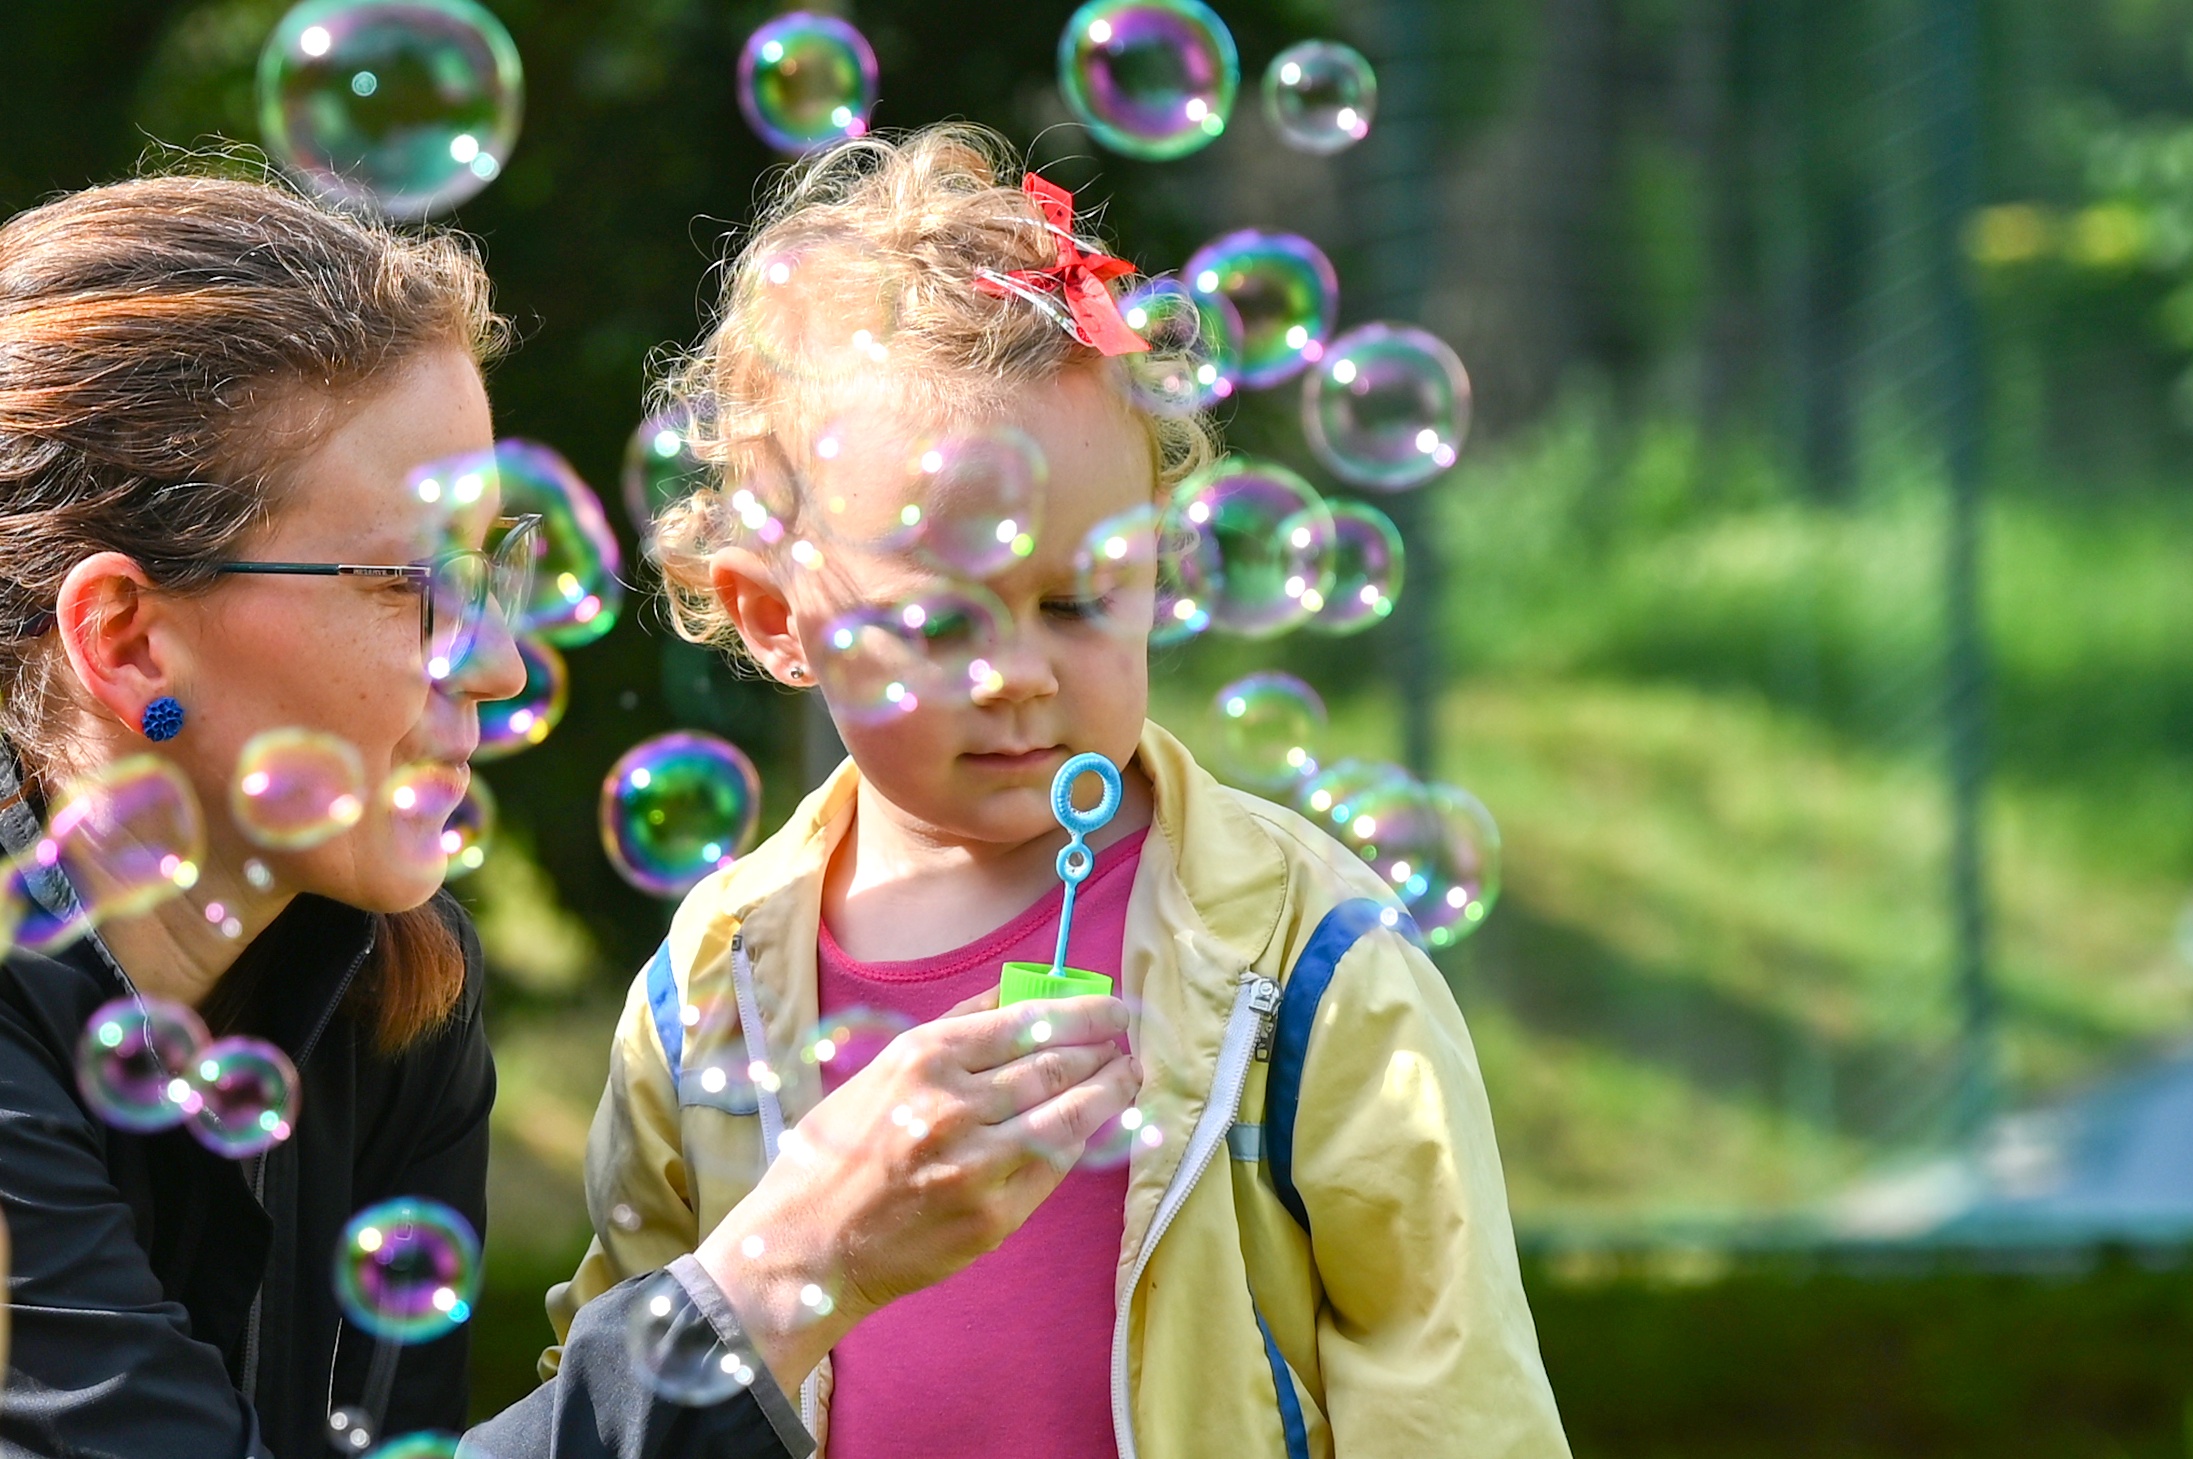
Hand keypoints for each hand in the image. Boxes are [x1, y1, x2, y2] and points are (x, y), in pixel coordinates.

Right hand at [695, 990, 1138, 1389]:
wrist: (810, 1245)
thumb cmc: (837, 1152)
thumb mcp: (881, 1071)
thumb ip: (951, 1031)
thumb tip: (1016, 993)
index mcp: (924, 1059)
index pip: (1027, 1022)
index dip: (1082, 1013)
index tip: (1111, 1008)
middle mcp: (956, 1106)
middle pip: (1055, 1066)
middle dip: (1102, 1050)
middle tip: (1126, 1040)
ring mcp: (979, 1164)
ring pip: (1068, 1114)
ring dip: (1108, 1091)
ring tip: (1127, 1075)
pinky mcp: (994, 1215)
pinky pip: (1057, 1166)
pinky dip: (1083, 1139)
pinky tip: (1096, 1124)